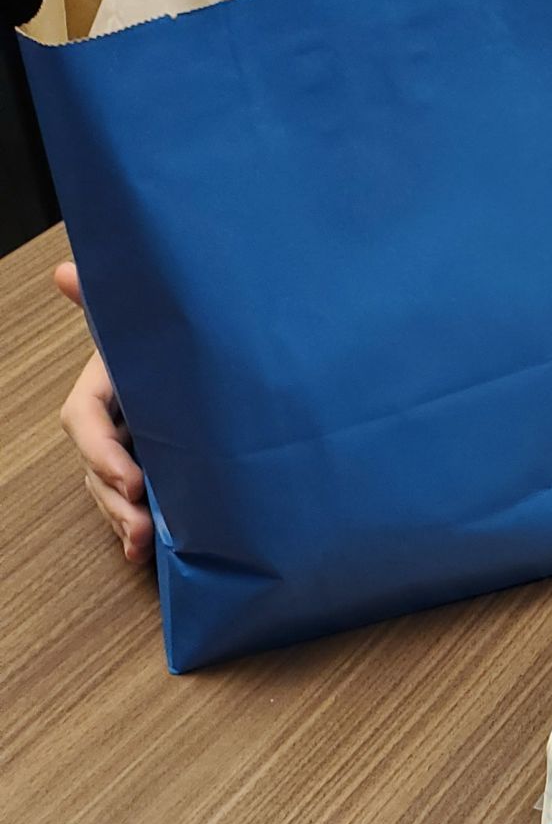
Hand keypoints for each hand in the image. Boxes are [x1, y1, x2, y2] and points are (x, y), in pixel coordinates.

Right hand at [53, 261, 152, 563]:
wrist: (214, 355)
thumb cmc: (177, 339)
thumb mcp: (147, 323)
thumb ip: (106, 301)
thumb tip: (65, 270)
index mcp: (105, 385)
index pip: (85, 420)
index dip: (102, 451)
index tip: (131, 477)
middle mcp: (111, 421)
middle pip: (96, 467)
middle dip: (114, 500)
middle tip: (142, 526)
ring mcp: (129, 449)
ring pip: (110, 491)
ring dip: (124, 520)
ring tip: (144, 544)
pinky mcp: (153, 471)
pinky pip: (134, 504)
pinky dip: (137, 529)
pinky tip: (145, 552)